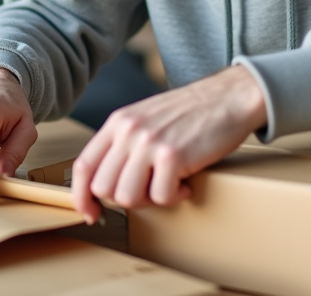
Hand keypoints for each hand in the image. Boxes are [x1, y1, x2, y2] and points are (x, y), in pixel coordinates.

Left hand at [70, 65, 266, 224]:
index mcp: (118, 122)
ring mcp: (149, 142)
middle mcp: (129, 131)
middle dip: (126, 198)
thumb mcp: (145, 118)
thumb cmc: (190, 112)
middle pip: (104, 188)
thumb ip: (124, 144)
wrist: (228, 97)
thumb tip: (107, 186)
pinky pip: (161, 197)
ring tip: (168, 184)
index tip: (92, 213)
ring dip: (150, 199)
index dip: (82, 196)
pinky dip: (175, 196)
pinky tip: (186, 181)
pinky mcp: (173, 155)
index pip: (83, 166)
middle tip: (149, 190)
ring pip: (128, 197)